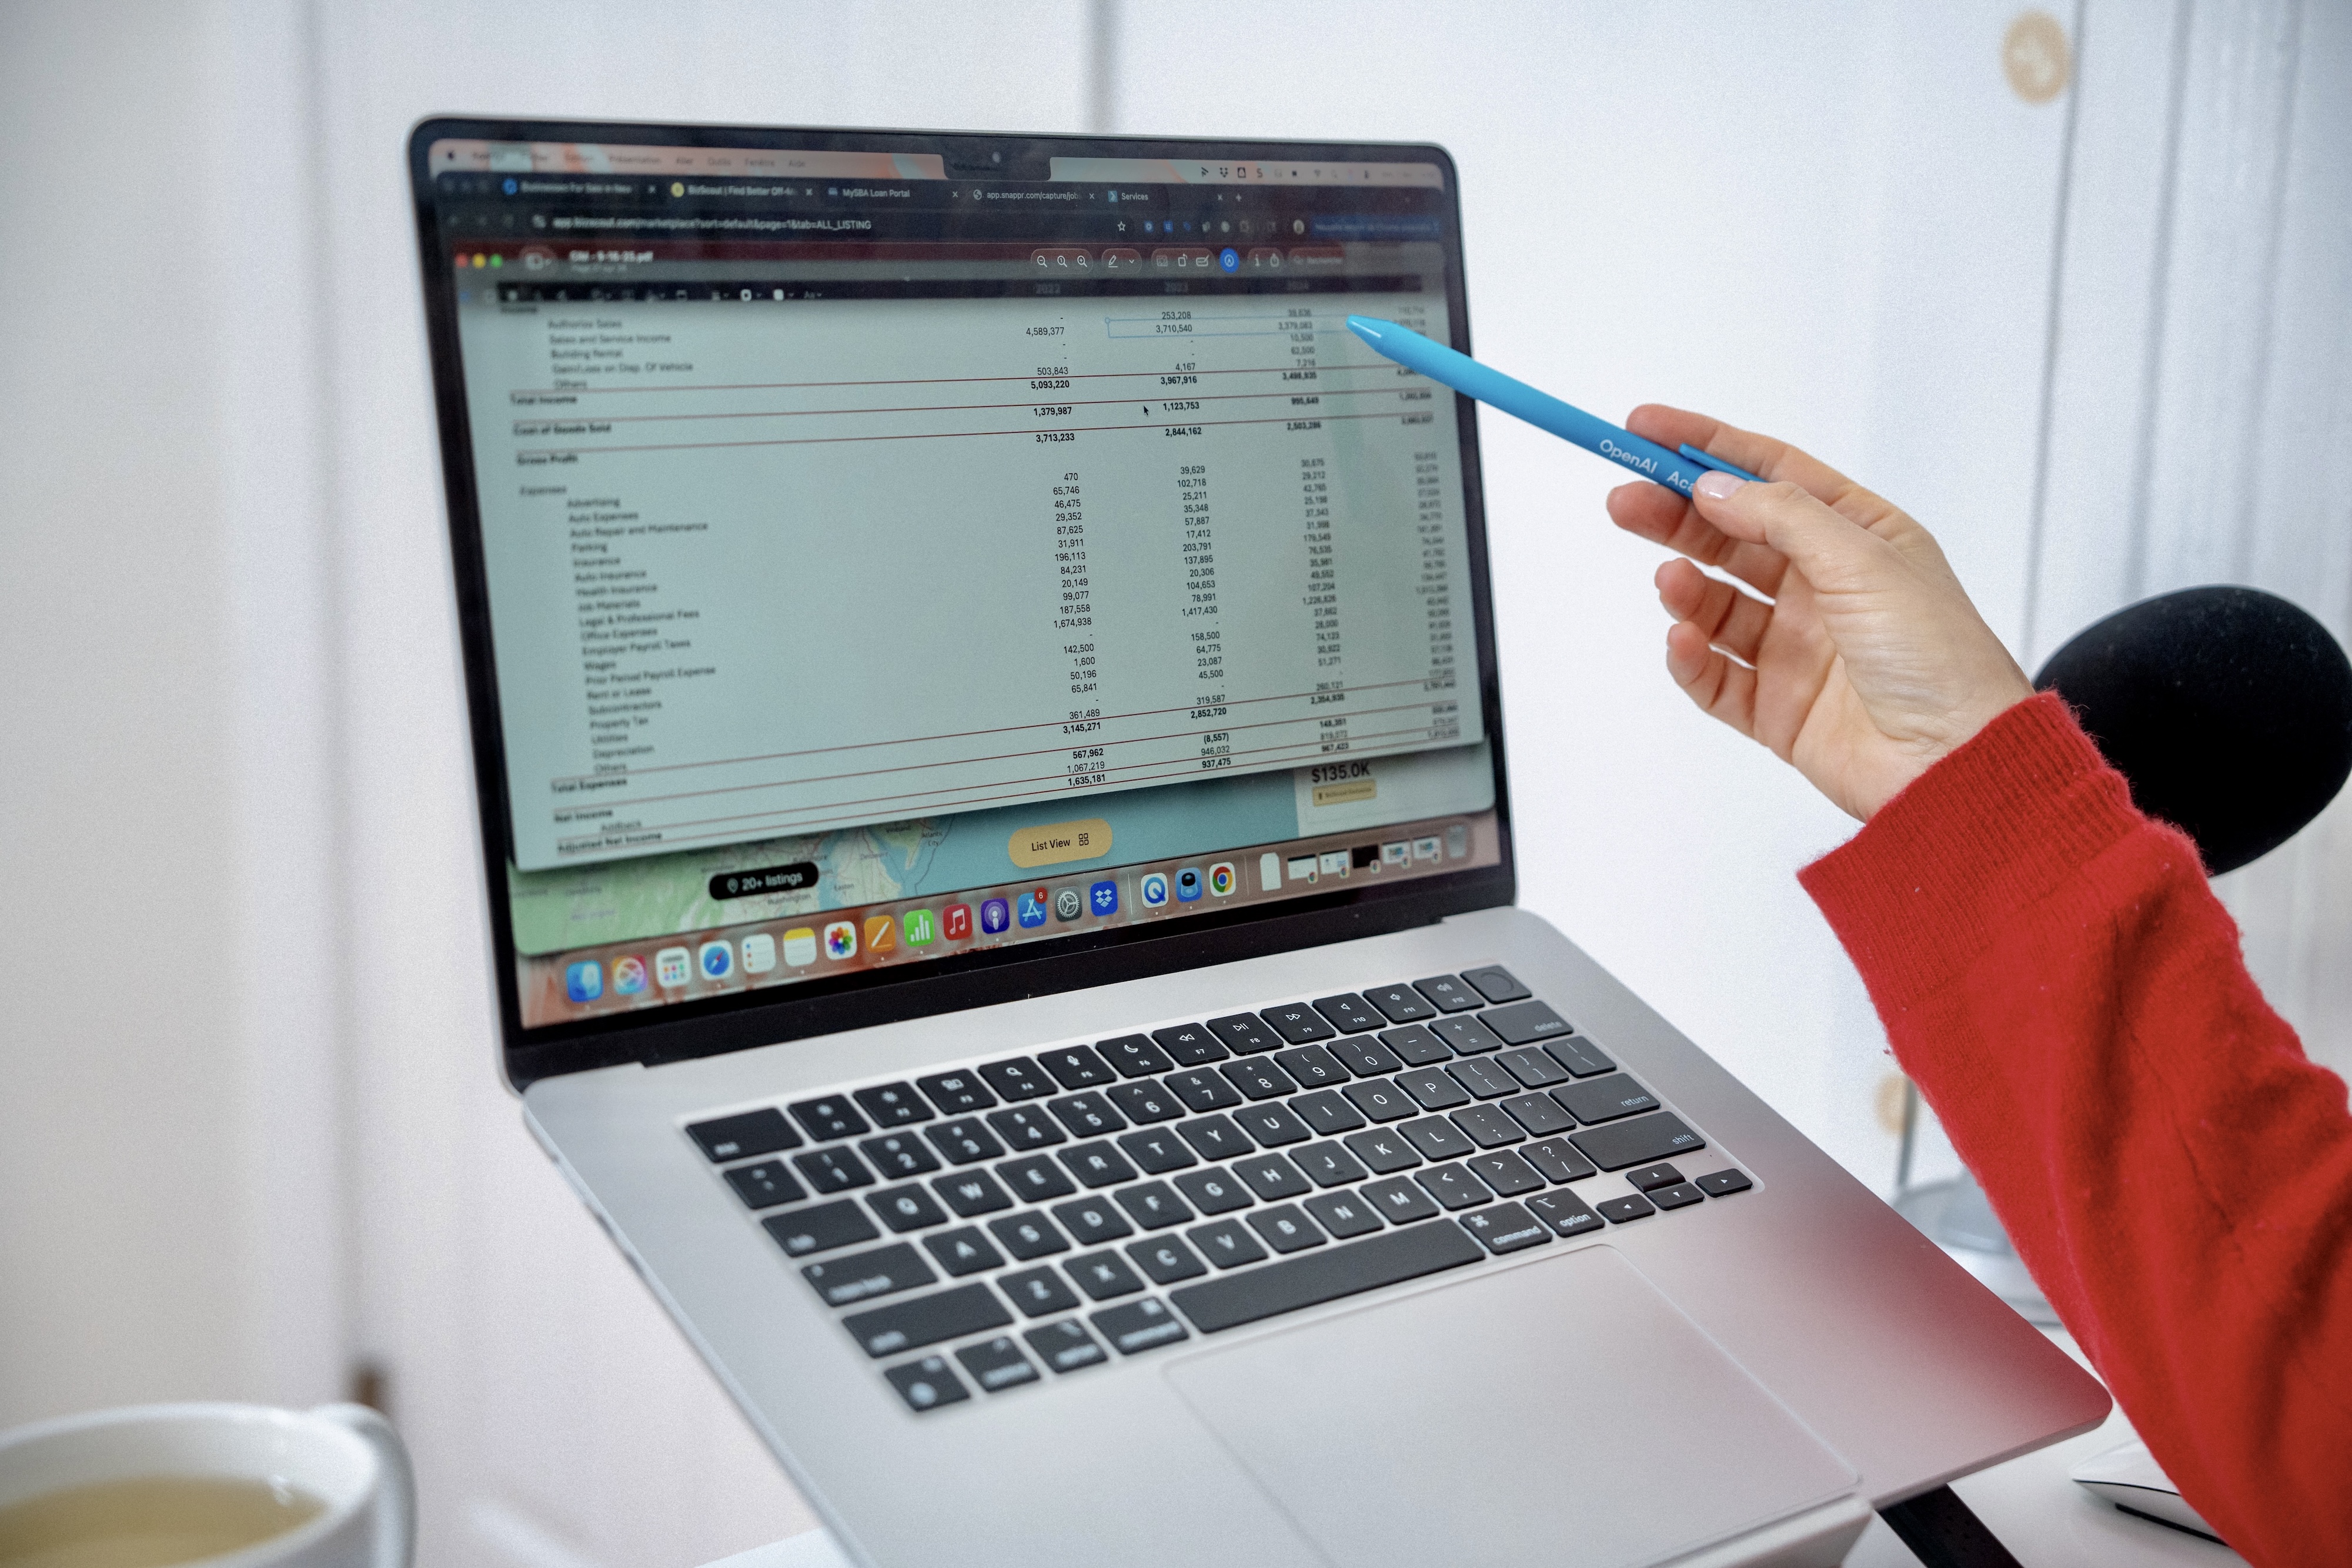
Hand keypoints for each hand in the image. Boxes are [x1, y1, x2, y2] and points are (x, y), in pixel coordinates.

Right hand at [1605, 405, 2034, 820]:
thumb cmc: (1940, 660)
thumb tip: (1713, 487)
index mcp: (1858, 538)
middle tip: (1625, 500)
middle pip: (1731, 535)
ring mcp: (1797, 648)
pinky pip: (1714, 676)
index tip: (1645, 430)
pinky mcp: (1777, 707)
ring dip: (1685, 588)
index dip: (1706, 448)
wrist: (1956, 764)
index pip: (1770, 474)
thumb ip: (1782, 516)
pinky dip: (1690, 658)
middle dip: (1675, 515)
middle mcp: (1824, 587)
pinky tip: (1683, 640)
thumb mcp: (1864, 560)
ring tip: (1670, 583)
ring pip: (1716, 605)